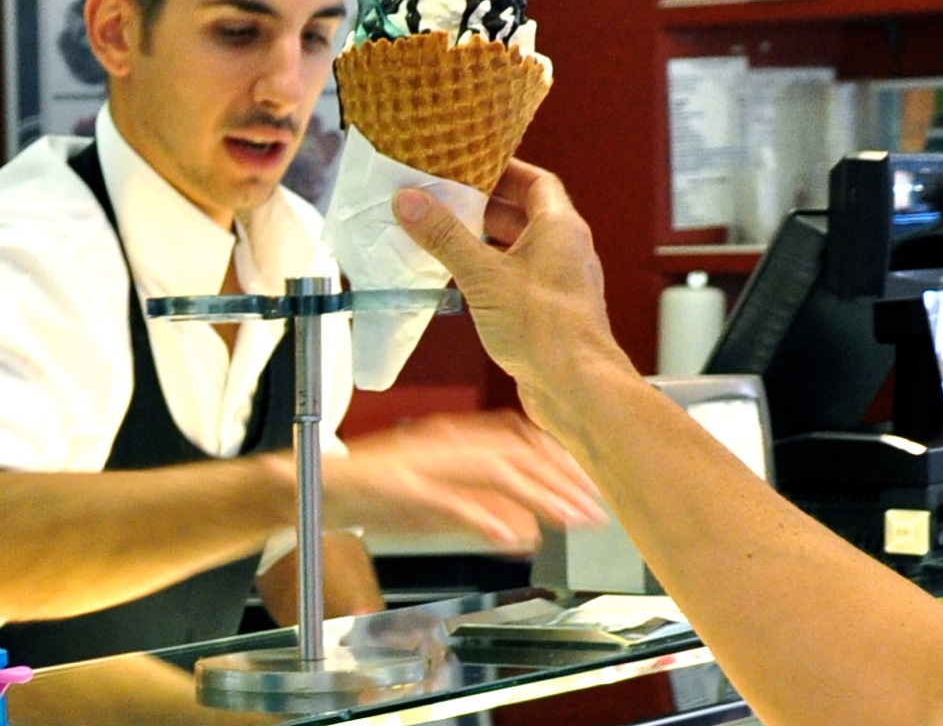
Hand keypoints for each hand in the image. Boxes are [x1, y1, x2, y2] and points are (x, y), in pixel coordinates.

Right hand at [333, 408, 605, 550]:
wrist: (312, 487)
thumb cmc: (374, 493)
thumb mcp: (437, 502)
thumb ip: (480, 511)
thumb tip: (526, 530)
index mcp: (453, 440)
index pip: (519, 440)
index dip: (558, 460)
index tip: (590, 484)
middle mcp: (444, 443)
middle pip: (515, 453)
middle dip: (560, 480)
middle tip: (595, 510)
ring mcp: (424, 461)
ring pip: (492, 470)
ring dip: (537, 492)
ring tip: (571, 516)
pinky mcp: (400, 486)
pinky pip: (448, 499)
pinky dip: (481, 516)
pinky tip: (510, 536)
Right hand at [392, 159, 624, 430]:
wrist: (576, 387)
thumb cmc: (548, 330)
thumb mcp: (484, 276)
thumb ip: (446, 238)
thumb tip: (412, 202)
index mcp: (560, 228)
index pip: (536, 180)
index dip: (504, 169)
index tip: (471, 164)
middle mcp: (565, 250)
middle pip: (523, 213)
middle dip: (484, 206)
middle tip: (447, 200)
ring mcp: (558, 281)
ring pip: (518, 248)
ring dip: (484, 241)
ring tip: (445, 236)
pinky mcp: (547, 310)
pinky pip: (516, 278)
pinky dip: (490, 272)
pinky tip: (461, 280)